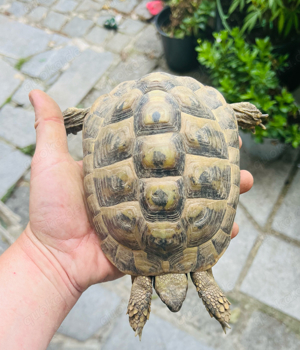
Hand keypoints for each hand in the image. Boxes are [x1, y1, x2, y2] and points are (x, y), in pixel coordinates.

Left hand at [24, 92, 251, 295]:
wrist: (54, 258)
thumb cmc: (50, 210)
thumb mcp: (50, 163)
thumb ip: (50, 129)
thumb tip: (36, 91)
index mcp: (126, 170)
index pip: (162, 149)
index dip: (186, 137)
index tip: (209, 125)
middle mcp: (144, 191)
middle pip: (185, 175)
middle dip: (213, 165)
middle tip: (237, 155)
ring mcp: (153, 218)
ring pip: (193, 204)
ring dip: (220, 196)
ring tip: (243, 186)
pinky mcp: (157, 243)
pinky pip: (189, 236)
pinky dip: (210, 234)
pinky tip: (231, 228)